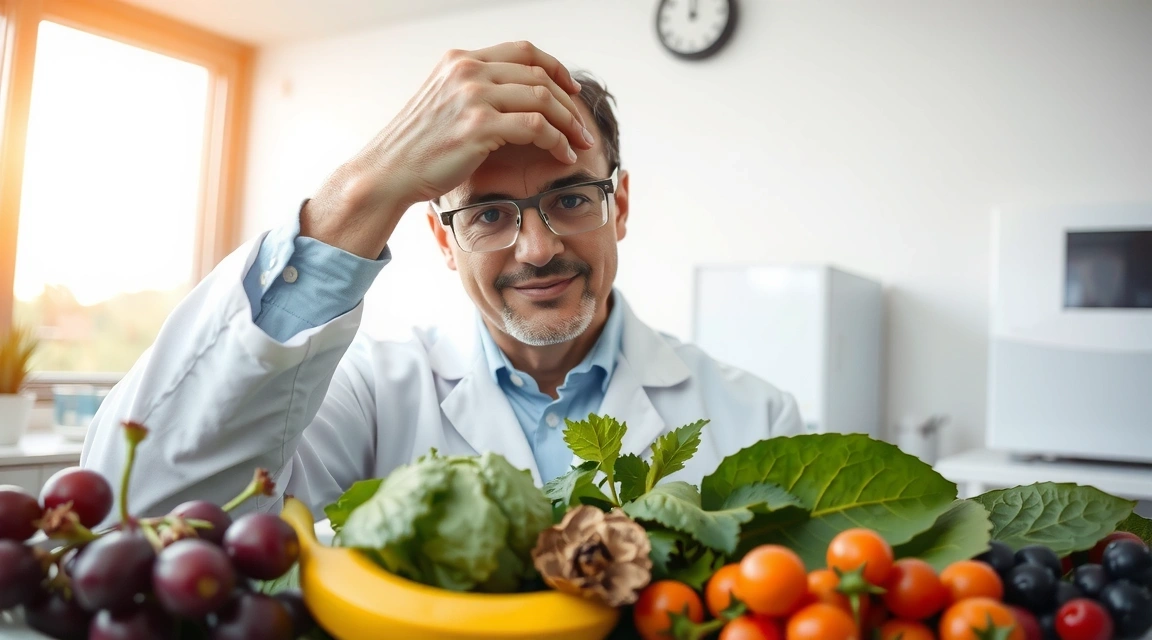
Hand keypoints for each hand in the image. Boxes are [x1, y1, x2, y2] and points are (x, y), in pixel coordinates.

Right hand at [302, 41, 591, 258]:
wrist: (388, 172)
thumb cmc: (417, 148)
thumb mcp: (444, 104)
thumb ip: (474, 92)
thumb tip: (512, 98)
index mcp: (459, 60)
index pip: (522, 50)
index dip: (554, 67)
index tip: (572, 90)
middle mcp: (467, 70)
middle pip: (538, 75)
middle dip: (569, 103)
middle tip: (584, 127)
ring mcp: (473, 95)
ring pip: (542, 99)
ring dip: (569, 123)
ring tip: (582, 143)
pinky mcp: (480, 125)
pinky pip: (536, 127)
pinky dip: (557, 141)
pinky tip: (564, 155)